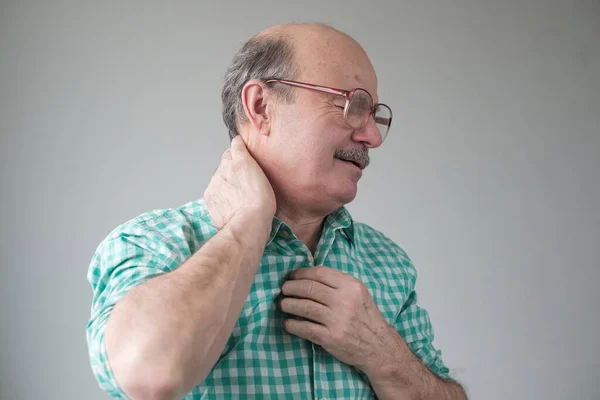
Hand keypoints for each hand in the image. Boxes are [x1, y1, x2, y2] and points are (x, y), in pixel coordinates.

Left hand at [204, 136, 275, 228]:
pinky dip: (220, 195)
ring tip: (238, 196)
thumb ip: (251, 162)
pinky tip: (230, 204)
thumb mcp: (265, 177)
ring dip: (225, 182)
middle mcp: (224, 167)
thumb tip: (241, 150)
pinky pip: (214, 191)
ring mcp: (214, 182)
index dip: (240, 150)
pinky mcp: (209, 196)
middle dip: (232, 167)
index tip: (243, 155)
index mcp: (241, 160)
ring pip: (219, 176)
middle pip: (226, 161)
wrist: (248, 223)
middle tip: (243, 181)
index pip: (236, 145)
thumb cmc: (262, 203)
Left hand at [279, 266, 400, 374]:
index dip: (301, 273)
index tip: (292, 276)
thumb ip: (338, 284)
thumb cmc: (365, 317)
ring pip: (304, 307)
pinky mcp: (330, 338)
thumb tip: (308, 277)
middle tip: (283, 289)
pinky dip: (292, 325)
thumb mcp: (358, 294)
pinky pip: (305, 328)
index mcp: (350, 286)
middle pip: (309, 288)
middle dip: (291, 287)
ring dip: (288, 304)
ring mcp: (337, 320)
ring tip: (283, 304)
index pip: (320, 273)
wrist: (378, 346)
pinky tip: (287, 323)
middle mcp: (344, 301)